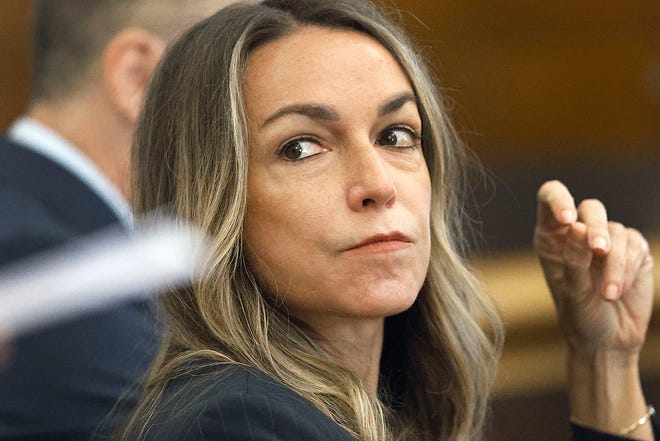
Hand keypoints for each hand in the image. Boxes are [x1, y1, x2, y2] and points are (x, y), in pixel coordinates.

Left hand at [533, 180, 653, 357]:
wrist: (607, 342)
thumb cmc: (579, 316)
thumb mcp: (572, 290)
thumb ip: (573, 258)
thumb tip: (580, 227)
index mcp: (552, 237)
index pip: (550, 196)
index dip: (559, 198)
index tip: (568, 220)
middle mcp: (578, 234)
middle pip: (591, 208)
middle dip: (598, 228)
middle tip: (599, 250)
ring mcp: (607, 242)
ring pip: (616, 230)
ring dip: (615, 262)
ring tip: (608, 294)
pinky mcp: (633, 252)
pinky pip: (635, 245)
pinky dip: (627, 268)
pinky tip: (617, 291)